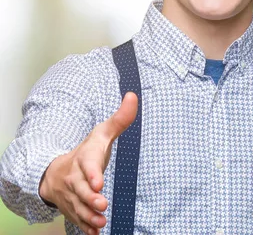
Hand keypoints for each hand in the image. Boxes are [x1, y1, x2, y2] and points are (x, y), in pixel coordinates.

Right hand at [39, 92, 137, 234]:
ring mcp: (71, 195)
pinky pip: (76, 219)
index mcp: (84, 159)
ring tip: (101, 223)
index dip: (92, 174)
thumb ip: (120, 119)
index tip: (99, 182)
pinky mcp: (72, 208)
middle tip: (102, 205)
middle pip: (81, 190)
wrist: (53, 172)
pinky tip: (94, 233)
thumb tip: (134, 96)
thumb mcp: (102, 133)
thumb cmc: (86, 151)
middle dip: (90, 198)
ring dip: (89, 216)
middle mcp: (75, 179)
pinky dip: (84, 227)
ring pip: (78, 207)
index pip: (87, 166)